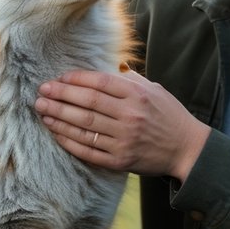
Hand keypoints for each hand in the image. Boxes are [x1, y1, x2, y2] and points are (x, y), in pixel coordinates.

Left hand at [34, 70, 209, 181]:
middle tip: (41, 92)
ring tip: (42, 109)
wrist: (188, 149)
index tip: (58, 78)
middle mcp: (130, 116)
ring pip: (84, 126)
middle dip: (60, 96)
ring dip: (59, 117)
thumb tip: (106, 68)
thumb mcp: (154, 90)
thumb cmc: (169, 116)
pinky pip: (88, 150)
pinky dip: (69, 141)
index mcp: (138, 95)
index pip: (100, 82)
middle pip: (87, 103)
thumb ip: (129, 79)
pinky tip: (55, 132)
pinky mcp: (120, 160)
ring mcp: (124, 140)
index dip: (75, 79)